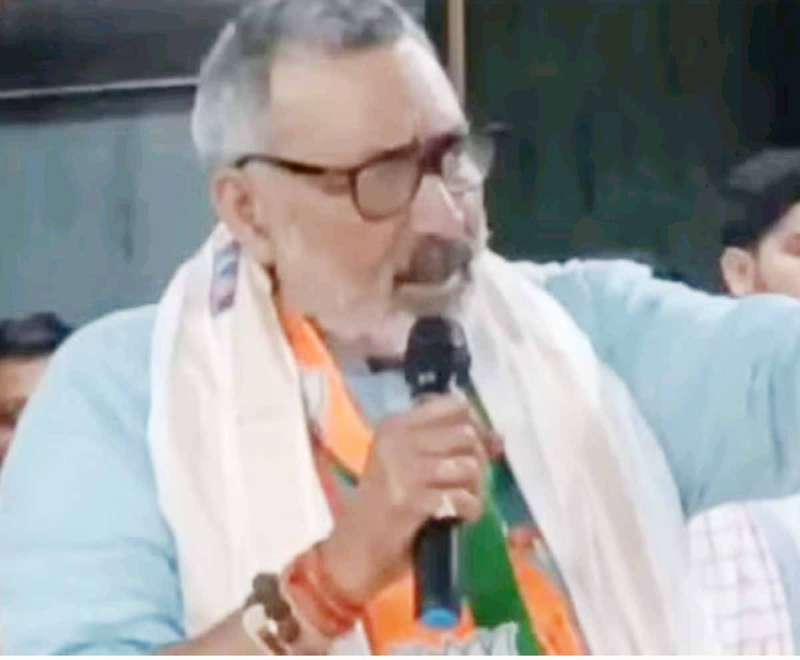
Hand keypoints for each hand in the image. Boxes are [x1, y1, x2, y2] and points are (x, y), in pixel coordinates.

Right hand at [319, 392, 489, 604]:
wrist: (354, 551)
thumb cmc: (384, 507)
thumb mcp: (407, 463)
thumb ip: (445, 445)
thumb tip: (498, 438)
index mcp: (395, 425)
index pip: (455, 405)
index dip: (476, 426)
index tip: (475, 449)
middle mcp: (397, 440)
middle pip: (466, 435)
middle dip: (479, 462)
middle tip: (470, 485)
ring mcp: (402, 470)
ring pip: (467, 465)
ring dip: (475, 489)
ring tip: (464, 503)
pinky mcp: (410, 501)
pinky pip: (461, 498)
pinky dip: (469, 510)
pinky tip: (458, 519)